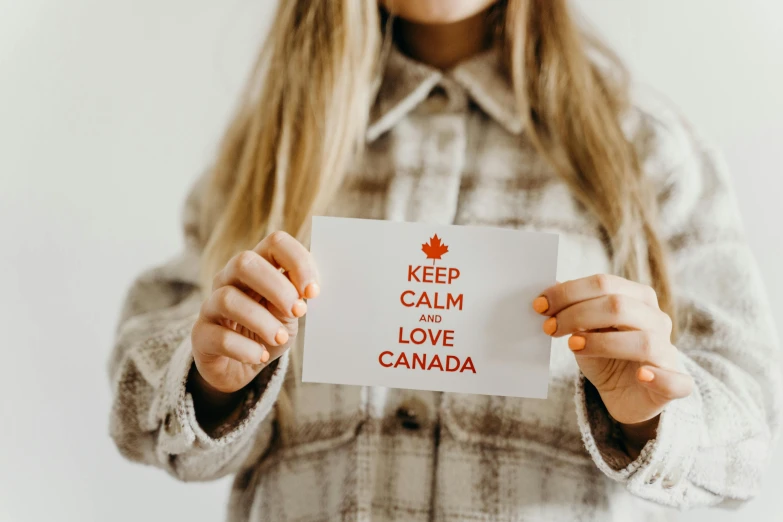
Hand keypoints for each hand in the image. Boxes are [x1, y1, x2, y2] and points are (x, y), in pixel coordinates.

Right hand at [191, 231, 318, 402]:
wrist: (242, 368)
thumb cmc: (269, 332)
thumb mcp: (288, 313)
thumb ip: (296, 297)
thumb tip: (310, 289)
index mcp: (257, 266)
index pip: (275, 243)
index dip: (298, 262)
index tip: (313, 292)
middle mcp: (229, 279)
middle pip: (244, 262)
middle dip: (277, 287)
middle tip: (298, 311)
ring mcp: (210, 305)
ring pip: (228, 299)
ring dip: (262, 321)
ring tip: (279, 338)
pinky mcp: (201, 335)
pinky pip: (220, 336)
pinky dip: (245, 348)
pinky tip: (260, 355)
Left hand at [533, 274, 692, 452]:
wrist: (626, 394)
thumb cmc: (604, 355)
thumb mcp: (585, 330)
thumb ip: (572, 310)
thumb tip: (548, 290)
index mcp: (637, 298)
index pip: (604, 283)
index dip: (569, 292)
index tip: (540, 305)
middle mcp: (657, 320)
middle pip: (619, 306)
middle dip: (577, 314)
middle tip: (549, 327)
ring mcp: (668, 352)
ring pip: (643, 341)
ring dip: (603, 342)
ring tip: (572, 346)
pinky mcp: (675, 384)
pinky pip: (676, 381)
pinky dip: (658, 377)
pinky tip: (641, 376)